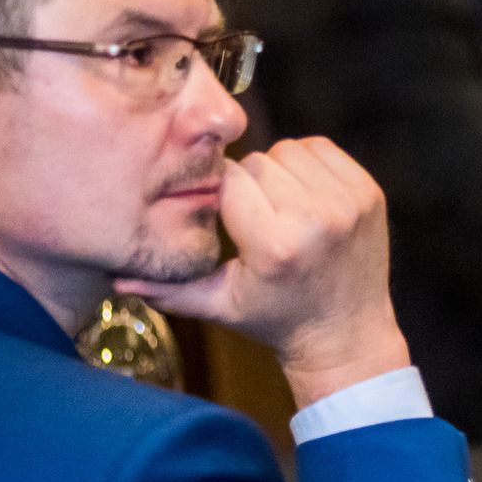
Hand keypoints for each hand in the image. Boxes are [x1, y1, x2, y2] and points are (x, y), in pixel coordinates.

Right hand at [115, 138, 407, 408]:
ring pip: (288, 150)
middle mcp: (316, 220)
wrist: (347, 333)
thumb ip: (166, 287)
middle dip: (248, 184)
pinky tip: (303, 195)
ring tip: (279, 206)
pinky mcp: (370, 193)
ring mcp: (349, 204)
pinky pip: (322, 148)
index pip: (228, 181)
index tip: (223, 210)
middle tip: (254, 215)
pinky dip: (308, 164)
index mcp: (275, 246)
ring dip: (278, 171)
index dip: (218, 192)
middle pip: (257, 162)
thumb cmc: (278, 319)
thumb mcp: (218, 306)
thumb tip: (112, 277)